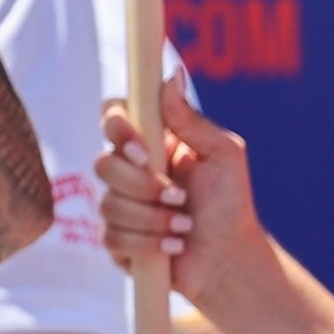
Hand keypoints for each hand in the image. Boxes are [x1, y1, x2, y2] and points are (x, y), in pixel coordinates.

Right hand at [99, 76, 267, 306]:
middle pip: (103, 164)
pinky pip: (113, 238)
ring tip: (185, 227)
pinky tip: (174, 247)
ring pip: (108, 204)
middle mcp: (130, 171)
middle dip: (143, 185)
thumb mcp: (223, 154)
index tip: (142, 149)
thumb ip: (192, 119)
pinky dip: (149, 244)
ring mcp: (119, 206)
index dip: (117, 128)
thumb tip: (171, 76)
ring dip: (154, 219)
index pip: (113, 117)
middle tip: (179, 197)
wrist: (229, 258)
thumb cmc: (230, 203)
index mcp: (151, 144)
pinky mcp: (116, 241)